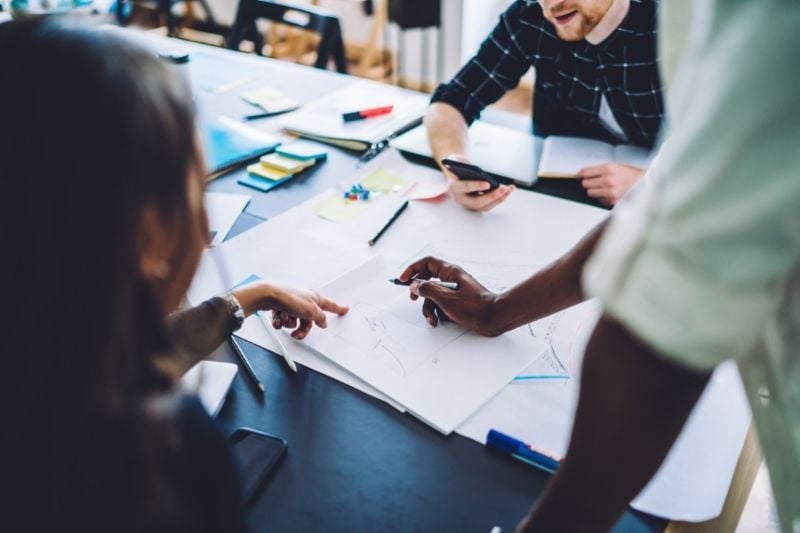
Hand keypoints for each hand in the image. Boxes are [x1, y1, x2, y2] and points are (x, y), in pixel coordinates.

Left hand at [232, 282, 347, 339]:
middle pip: (308, 320)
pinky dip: (280, 321)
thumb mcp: (310, 311)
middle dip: (302, 329)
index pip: (330, 305)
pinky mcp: (280, 307)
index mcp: (314, 298)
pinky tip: (277, 318)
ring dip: (289, 324)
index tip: (345, 309)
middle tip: (296, 334)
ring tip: (284, 318)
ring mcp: (291, 304)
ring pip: (295, 322)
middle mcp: (303, 300)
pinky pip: (283, 320)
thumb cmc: (288, 298)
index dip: (338, 308)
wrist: (267, 295)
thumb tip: (323, 322)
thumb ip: (320, 318)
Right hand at [397, 256, 499, 335]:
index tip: (403, 279)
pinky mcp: (457, 301)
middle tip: (412, 298)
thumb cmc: (474, 307)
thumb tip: (414, 285)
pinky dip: (438, 312)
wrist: (493, 318)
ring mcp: (454, 290)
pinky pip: (441, 304)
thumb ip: (426, 289)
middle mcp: (451, 278)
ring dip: (429, 308)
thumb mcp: (445, 298)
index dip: (412, 269)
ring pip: (433, 295)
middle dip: (419, 291)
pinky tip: (439, 320)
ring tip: (432, 319)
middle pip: (427, 280)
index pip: (426, 263)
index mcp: (449, 272)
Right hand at [442, 153, 514, 211]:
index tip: (488, 183)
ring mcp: (468, 204)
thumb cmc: (457, 166)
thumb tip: (472, 167)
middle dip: (491, 196)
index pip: (465, 188)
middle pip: (477, 202)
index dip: (476, 186)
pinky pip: (490, 205)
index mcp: (453, 186)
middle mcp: (460, 199)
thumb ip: (459, 161)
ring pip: (485, 206)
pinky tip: (509, 190)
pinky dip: (500, 198)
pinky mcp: (477, 206)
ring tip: (509, 189)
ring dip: (499, 198)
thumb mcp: (455, 159)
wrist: (455, 174)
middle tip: (503, 189)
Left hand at [578, 163, 644, 205]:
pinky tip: (609, 194)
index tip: (577, 176)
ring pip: (590, 193)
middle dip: (587, 183)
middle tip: (592, 182)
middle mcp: (608, 180)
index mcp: (609, 169)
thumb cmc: (633, 176)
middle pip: (585, 184)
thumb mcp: (617, 167)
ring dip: (594, 191)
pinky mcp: (612, 201)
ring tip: (602, 188)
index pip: (586, 172)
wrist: (646, 185)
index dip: (580, 174)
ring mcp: (610, 192)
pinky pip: (599, 200)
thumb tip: (586, 174)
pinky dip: (602, 198)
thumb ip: (602, 170)